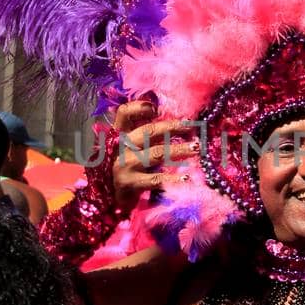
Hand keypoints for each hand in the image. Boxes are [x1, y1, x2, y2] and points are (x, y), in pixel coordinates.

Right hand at [112, 101, 199, 215]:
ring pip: (157, 153)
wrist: (108, 196)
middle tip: (191, 127)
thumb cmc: (126, 167)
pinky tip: (186, 178)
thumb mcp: (130, 147)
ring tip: (195, 148)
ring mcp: (124, 165)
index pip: (124, 112)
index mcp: (119, 134)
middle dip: (172, 127)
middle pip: (148, 131)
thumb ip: (145, 134)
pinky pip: (156, 179)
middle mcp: (120, 147)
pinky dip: (173, 179)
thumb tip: (174, 121)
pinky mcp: (130, 183)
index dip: (139, 107)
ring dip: (179, 149)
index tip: (157, 109)